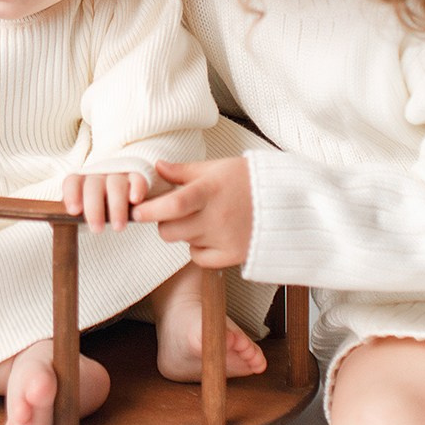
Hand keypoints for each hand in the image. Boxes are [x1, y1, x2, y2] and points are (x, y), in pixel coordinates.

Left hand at [62, 171, 149, 231]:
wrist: (125, 189)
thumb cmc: (98, 204)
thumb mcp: (83, 210)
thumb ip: (69, 216)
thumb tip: (55, 225)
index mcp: (81, 181)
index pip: (72, 182)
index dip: (71, 195)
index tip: (74, 211)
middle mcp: (98, 175)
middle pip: (93, 186)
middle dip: (94, 208)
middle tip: (97, 230)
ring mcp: (118, 174)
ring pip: (115, 184)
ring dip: (117, 206)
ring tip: (118, 227)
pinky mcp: (137, 176)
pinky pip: (137, 178)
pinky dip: (136, 187)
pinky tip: (135, 200)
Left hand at [131, 157, 252, 266]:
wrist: (287, 202)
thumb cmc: (247, 179)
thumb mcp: (216, 167)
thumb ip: (183, 171)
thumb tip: (156, 167)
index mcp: (210, 191)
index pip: (173, 205)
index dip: (149, 211)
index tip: (136, 212)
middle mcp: (217, 217)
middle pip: (170, 230)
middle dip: (163, 222)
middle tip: (170, 213)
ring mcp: (225, 239)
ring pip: (183, 242)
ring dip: (183, 233)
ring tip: (200, 218)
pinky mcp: (233, 256)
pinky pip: (199, 258)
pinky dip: (198, 249)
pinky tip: (210, 234)